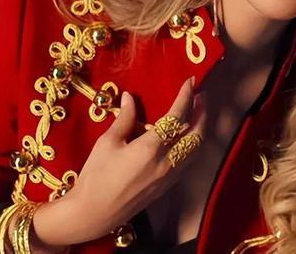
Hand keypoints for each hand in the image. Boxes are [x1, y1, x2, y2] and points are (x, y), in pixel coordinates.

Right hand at [32, 77, 205, 246]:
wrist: (94, 213)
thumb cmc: (96, 176)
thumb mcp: (107, 142)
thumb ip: (125, 118)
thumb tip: (130, 96)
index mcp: (151, 148)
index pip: (177, 117)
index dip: (186, 97)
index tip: (190, 82)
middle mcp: (167, 162)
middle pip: (196, 134)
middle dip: (202, 112)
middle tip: (201, 95)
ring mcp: (170, 176)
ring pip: (196, 149)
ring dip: (200, 128)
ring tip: (198, 112)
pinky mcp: (167, 186)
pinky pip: (189, 160)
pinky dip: (193, 144)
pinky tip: (186, 136)